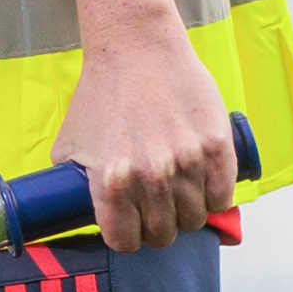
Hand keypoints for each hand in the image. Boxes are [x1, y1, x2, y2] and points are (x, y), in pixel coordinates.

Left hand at [55, 32, 238, 251]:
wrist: (137, 49)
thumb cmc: (101, 95)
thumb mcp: (70, 146)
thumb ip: (74, 186)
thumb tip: (75, 215)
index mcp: (111, 182)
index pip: (126, 242)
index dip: (128, 238)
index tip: (131, 228)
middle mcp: (151, 176)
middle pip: (164, 234)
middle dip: (158, 227)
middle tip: (156, 211)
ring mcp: (187, 162)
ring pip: (196, 218)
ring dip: (188, 213)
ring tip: (180, 196)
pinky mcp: (216, 146)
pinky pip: (223, 196)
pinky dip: (215, 197)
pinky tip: (204, 186)